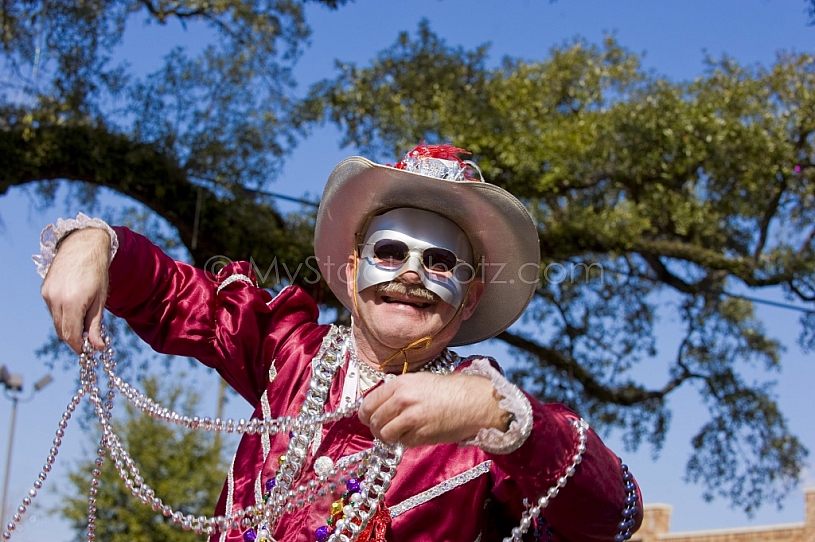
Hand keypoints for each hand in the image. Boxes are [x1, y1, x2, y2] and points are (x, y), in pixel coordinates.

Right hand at [41, 228, 110, 352]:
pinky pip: (52, 310)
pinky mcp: (44, 290)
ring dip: (68, 326)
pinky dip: (63, 314)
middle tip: (88, 338)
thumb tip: (97, 347)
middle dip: (74, 338)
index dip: (78, 346)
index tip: (87, 350)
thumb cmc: (97, 273)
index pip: (71, 335)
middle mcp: (56, 300)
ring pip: (56, 321)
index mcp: (73, 303)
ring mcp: (47, 294)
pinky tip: (75, 306)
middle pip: (61, 330)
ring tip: (84, 319)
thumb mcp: (100, 300)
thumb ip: (96, 325)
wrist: (84, 246)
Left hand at [358, 372, 507, 446]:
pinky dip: (403, 441)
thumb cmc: (449, 390)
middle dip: (375, 427)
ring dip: (388, 436)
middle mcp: (402, 400)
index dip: (365, 413)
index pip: (368, 402)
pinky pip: (401, 442)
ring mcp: (411, 419)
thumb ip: (397, 391)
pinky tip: (413, 434)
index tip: (368, 417)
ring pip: (384, 434)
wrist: (473, 401)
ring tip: (397, 433)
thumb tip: (378, 406)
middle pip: (373, 420)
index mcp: (400, 384)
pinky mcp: (421, 435)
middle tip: (383, 428)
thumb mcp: (419, 381)